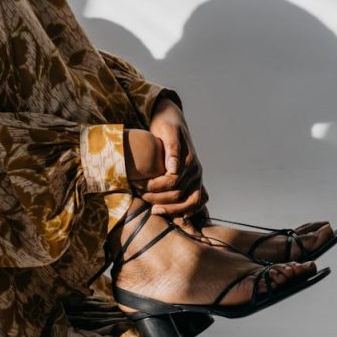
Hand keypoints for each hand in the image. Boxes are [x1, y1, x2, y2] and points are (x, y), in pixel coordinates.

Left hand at [140, 97, 207, 217]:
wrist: (173, 121)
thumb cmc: (166, 125)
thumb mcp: (166, 131)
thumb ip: (171, 149)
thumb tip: (174, 170)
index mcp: (188, 159)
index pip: (172, 181)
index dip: (155, 187)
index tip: (138, 187)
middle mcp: (195, 170)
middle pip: (179, 194)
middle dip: (159, 199)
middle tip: (141, 198)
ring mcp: (197, 177)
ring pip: (191, 202)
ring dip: (172, 209)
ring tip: (154, 210)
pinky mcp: (195, 181)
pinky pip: (197, 201)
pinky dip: (187, 210)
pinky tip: (173, 215)